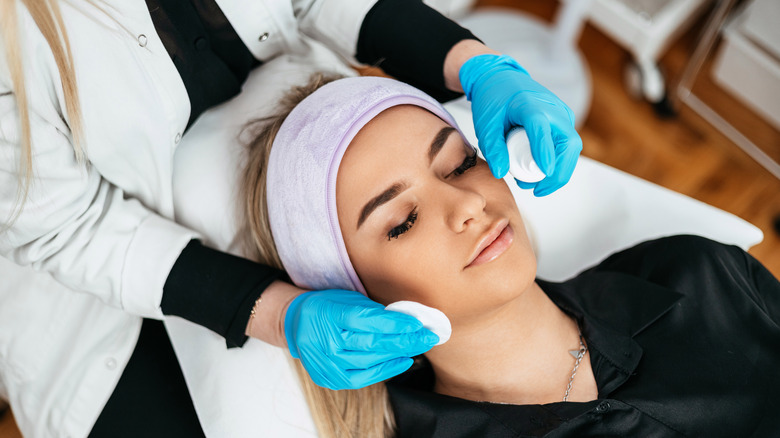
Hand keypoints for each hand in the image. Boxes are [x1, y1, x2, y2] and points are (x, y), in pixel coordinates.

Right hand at [284, 289, 437, 389]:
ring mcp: (327, 363)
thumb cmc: (326, 306)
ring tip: (421, 346)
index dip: (396, 323)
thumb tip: (405, 319)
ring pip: (371, 360)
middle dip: (406, 340)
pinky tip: (404, 360)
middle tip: (430, 336)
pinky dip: (387, 369)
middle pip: (372, 343)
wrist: (296, 325)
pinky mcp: (331, 378)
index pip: (368, 320)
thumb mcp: (345, 297)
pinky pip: (364, 377)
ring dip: (400, 353)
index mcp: (329, 314)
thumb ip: (371, 309)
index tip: (418, 322)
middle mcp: (326, 341)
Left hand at [459, 54, 582, 196]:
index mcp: (530, 104)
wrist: (501, 77)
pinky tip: (538, 173)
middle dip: (558, 173)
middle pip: (568, 144)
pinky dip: (558, 162)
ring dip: (558, 170)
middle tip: (537, 191)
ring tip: (532, 185)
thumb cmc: (492, 98)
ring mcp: (561, 114)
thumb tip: (501, 173)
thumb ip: (492, 147)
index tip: (544, 173)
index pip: (542, 129)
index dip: (545, 151)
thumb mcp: (485, 123)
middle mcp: (552, 108)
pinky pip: (566, 145)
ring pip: (571, 147)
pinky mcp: (563, 120)